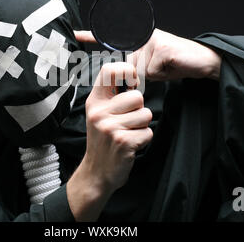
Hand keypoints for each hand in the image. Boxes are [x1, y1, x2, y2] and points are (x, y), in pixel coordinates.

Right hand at [66, 62, 152, 220]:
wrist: (96, 173)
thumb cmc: (103, 141)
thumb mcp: (99, 115)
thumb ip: (112, 96)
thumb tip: (134, 75)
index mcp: (94, 102)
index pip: (109, 70)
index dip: (127, 71)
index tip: (132, 83)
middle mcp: (100, 112)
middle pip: (137, 96)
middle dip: (139, 109)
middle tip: (127, 122)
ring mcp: (110, 127)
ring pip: (145, 114)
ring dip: (142, 126)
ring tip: (128, 133)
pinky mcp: (123, 142)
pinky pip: (148, 132)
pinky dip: (144, 139)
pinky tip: (131, 145)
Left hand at [74, 28, 221, 80]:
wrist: (202, 62)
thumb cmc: (176, 65)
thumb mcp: (152, 68)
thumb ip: (135, 69)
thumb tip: (125, 80)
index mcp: (138, 40)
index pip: (112, 37)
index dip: (92, 35)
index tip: (74, 34)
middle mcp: (142, 36)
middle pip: (126, 65)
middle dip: (136, 76)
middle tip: (157, 67)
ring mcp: (151, 40)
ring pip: (137, 70)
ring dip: (151, 75)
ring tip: (166, 66)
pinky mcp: (160, 47)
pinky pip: (149, 71)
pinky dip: (159, 73)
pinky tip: (170, 64)